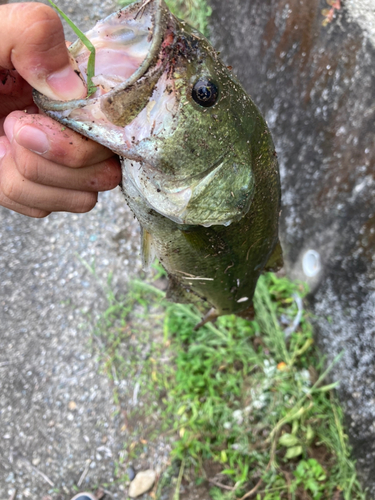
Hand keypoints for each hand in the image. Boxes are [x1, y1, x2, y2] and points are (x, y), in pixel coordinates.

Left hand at [0, 2, 121, 217]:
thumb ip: (30, 33)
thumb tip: (71, 88)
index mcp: (76, 94)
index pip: (114, 132)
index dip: (77, 140)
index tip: (24, 121)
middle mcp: (79, 132)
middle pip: (106, 173)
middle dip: (53, 160)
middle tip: (12, 129)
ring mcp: (64, 166)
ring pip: (84, 198)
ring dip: (34, 179)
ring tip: (3, 145)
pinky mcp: (43, 190)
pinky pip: (49, 209)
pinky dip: (20, 193)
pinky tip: (2, 166)